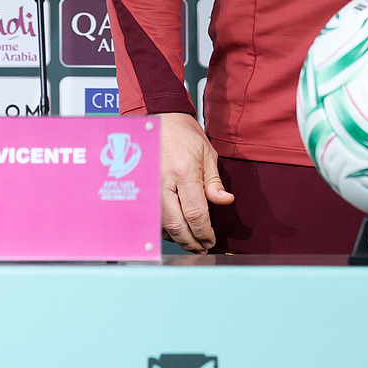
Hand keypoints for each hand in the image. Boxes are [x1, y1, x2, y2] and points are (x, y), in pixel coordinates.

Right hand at [159, 111, 233, 252]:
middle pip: (177, 225)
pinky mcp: (141, 190)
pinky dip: (164, 228)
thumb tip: (225, 201)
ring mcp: (149, 188)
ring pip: (162, 225)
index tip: (211, 239)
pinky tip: (175, 231)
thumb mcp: (207, 154)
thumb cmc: (184, 135)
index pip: (196, 213)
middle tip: (202, 247)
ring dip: (178, 238)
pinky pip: (152, 217)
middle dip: (191, 241)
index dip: (204, 231)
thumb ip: (213, 182)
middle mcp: (163, 183)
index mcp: (184, 173)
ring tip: (192, 242)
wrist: (158, 120)